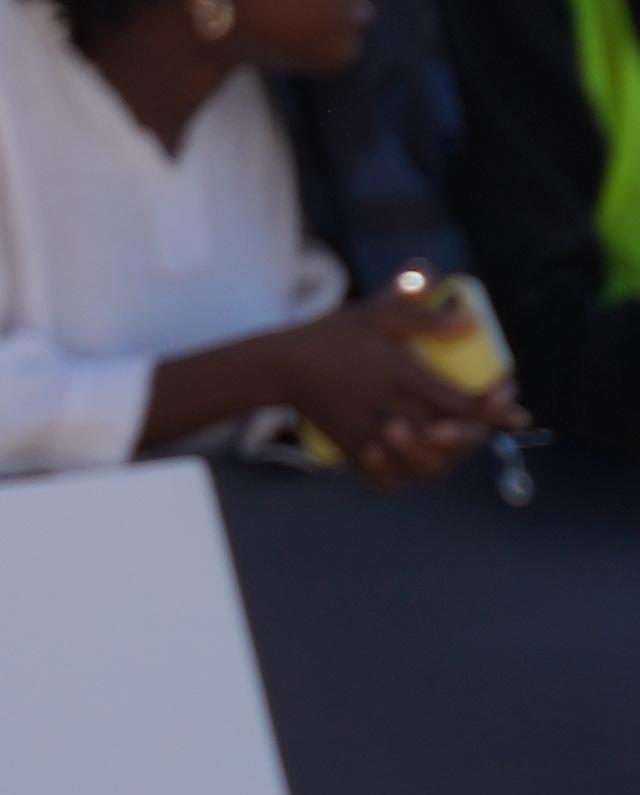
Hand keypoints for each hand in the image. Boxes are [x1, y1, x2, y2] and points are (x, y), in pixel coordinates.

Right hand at [283, 276, 522, 491]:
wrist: (281, 366)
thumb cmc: (329, 336)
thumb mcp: (376, 315)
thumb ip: (422, 315)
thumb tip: (468, 315)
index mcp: (406, 378)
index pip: (464, 403)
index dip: (495, 409)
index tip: (514, 407)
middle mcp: (395, 411)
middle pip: (451, 440)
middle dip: (473, 436)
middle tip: (479, 425)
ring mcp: (375, 435)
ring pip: (423, 466)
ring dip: (442, 459)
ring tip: (447, 443)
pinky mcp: (354, 450)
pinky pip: (385, 480)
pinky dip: (401, 478)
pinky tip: (410, 465)